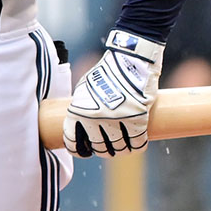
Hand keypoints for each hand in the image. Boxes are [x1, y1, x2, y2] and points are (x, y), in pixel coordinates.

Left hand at [63, 29, 163, 157]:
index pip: (73, 142)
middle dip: (103, 150)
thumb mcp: (85, 88)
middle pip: (99, 148)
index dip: (78, 149)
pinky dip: (137, 146)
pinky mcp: (137, 119)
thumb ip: (82, 107)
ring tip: (123, 145)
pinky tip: (136, 143)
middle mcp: (95, 119)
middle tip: (107, 146)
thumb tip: (80, 126)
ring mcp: (117, 120)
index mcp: (78, 111)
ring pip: (119, 148)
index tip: (84, 151)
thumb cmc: (106, 72)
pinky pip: (137, 143)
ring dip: (121, 149)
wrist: (129, 60)